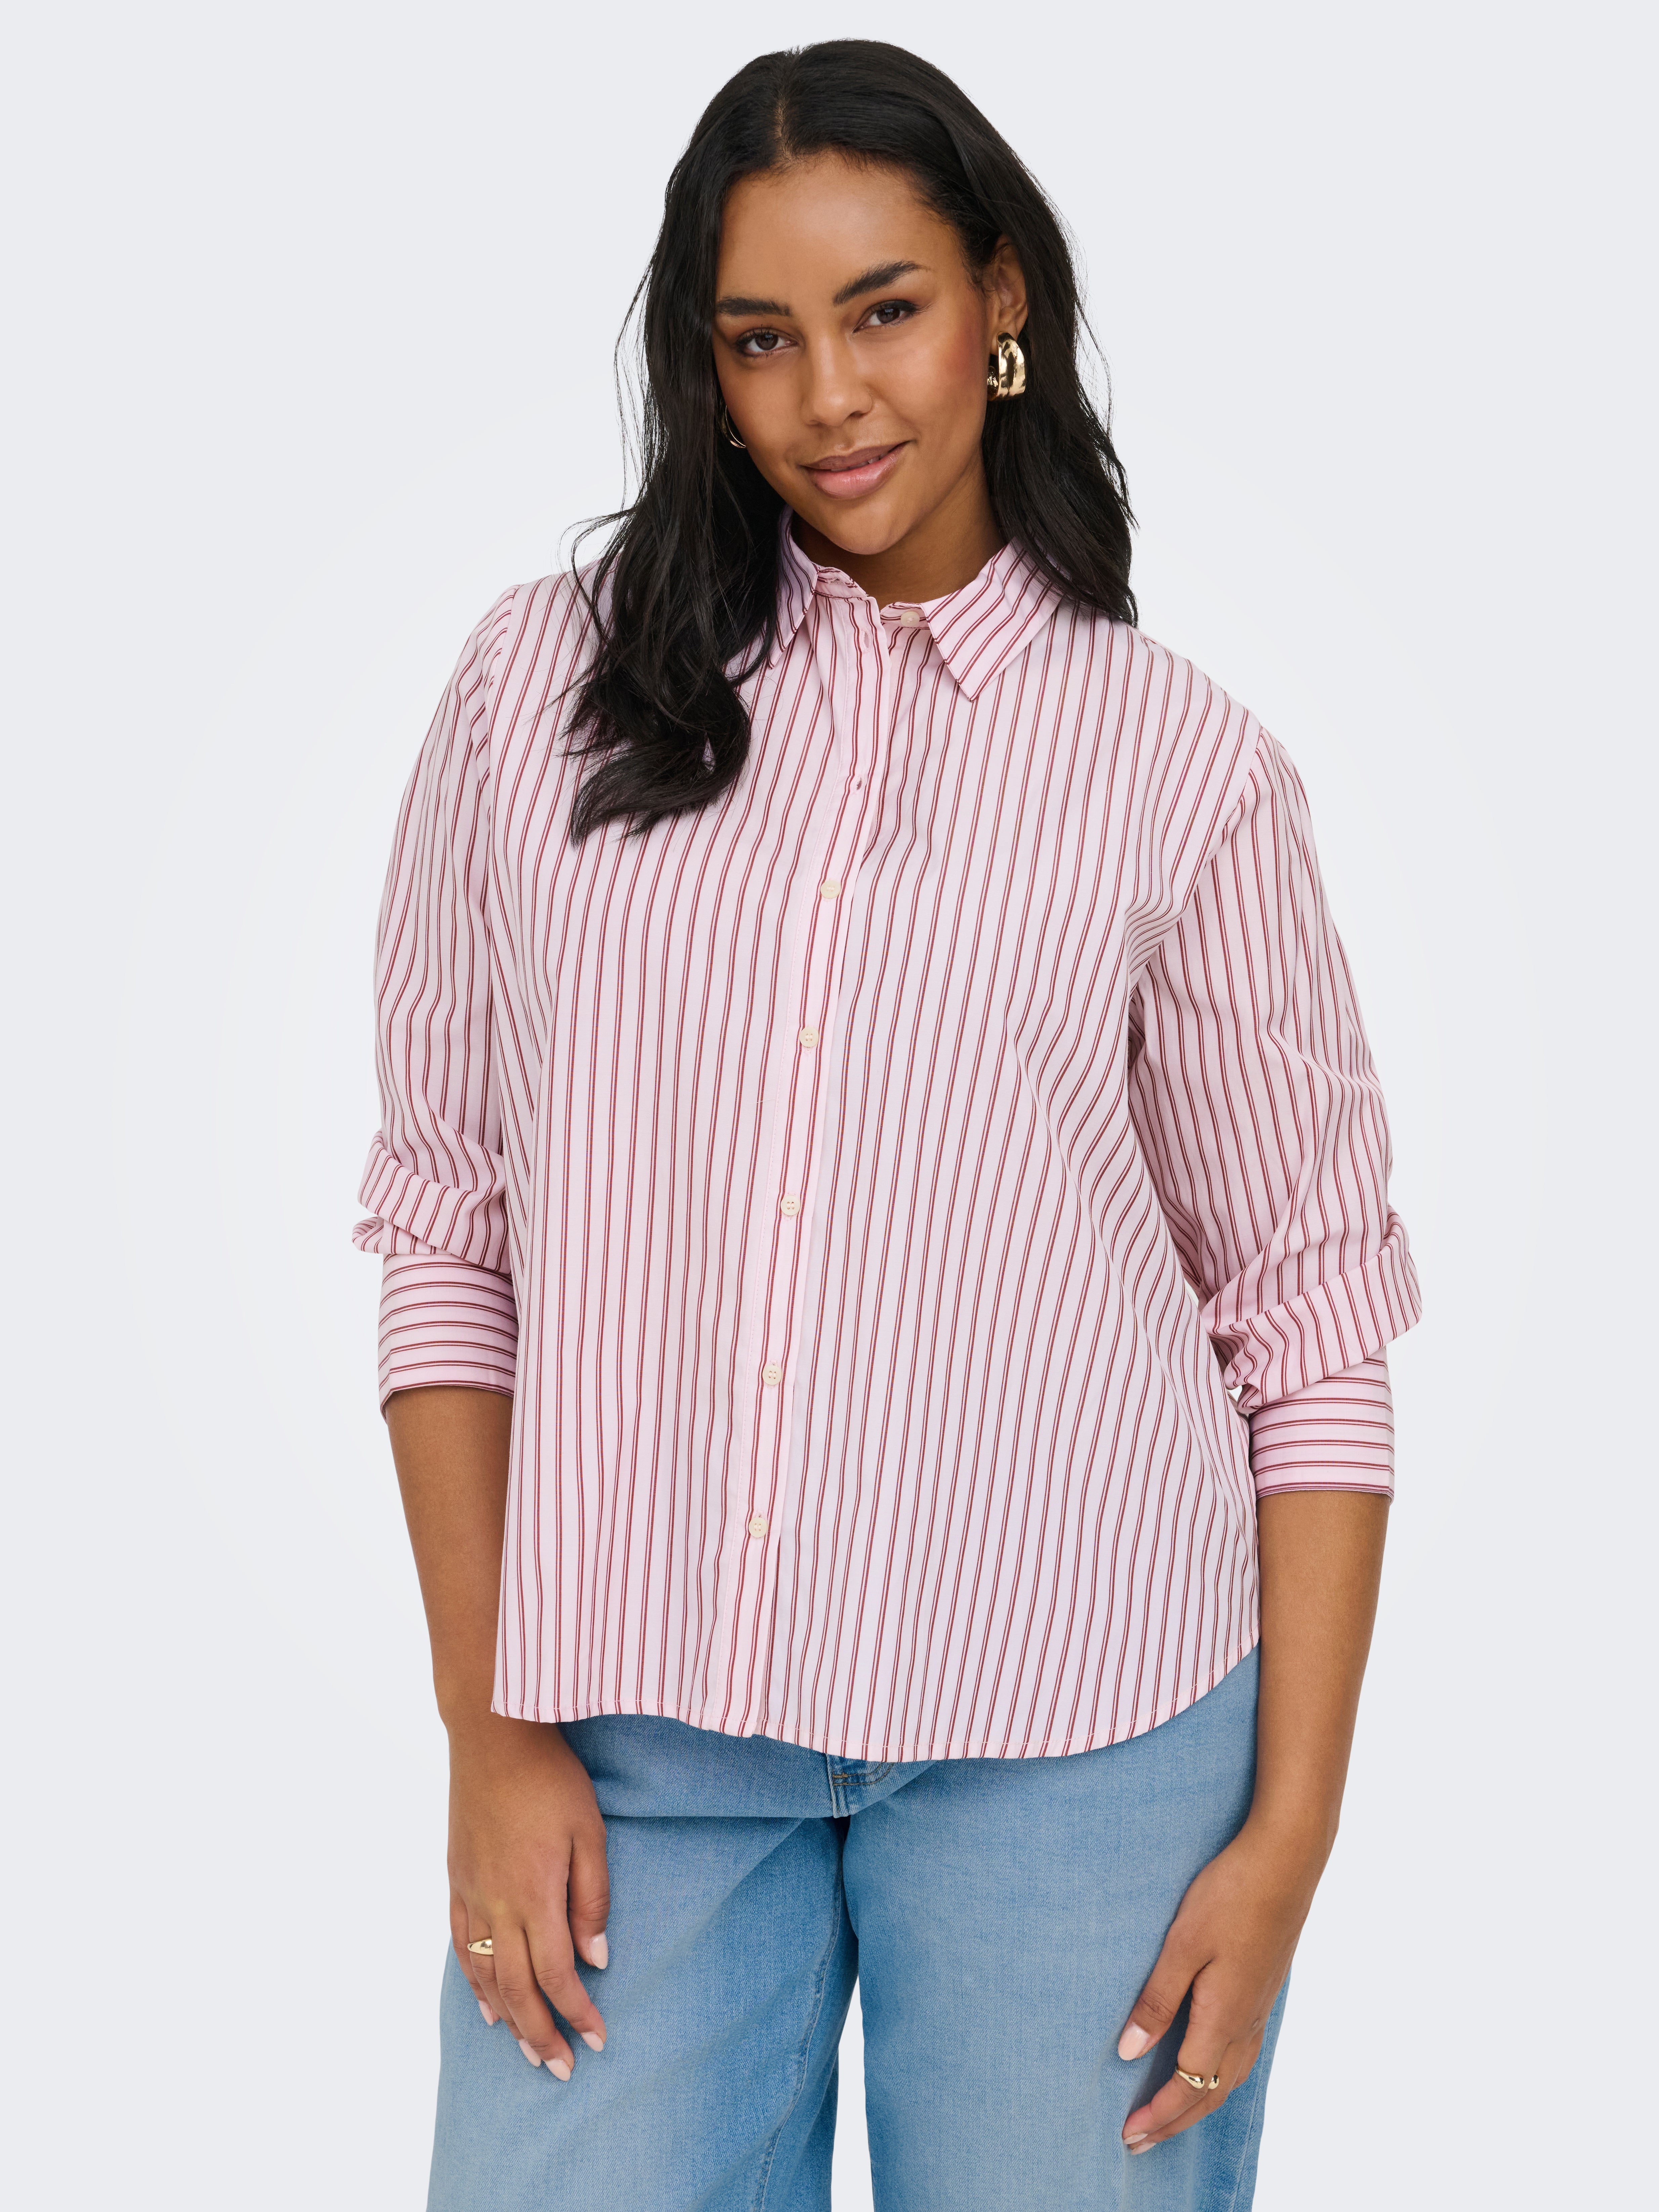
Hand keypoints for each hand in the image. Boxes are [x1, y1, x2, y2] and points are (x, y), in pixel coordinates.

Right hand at [446, 1714, 610, 2077]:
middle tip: (562, 2069)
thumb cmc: (549, 1778)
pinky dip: (475, 1982)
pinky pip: (462, 1946)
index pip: (556, 1975)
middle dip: (541, 2034)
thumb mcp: (589, 1831)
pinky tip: (487, 2004)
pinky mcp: (456, 1880)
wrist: (492, 1734)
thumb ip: (592, 1898)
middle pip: (517, 1989)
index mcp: (533, 1895)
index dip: (577, 2013)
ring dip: (508, 2019)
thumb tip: (595, 1958)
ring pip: (486, 1976)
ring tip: (528, 2051)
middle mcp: (496, 1905)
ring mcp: (470, 1894)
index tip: (598, 2039)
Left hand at [1116, 1815, 1323, 2152]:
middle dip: (1174, 2122)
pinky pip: (1243, 2054)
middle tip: (1140, 2143)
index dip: (1158, 2114)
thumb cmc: (1230, 1895)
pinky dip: (1222, 2078)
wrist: (1285, 1862)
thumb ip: (1156, 2000)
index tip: (1128, 2135)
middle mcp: (1246, 2022)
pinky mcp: (1264, 1989)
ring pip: (1231, 2077)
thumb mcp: (1182, 1944)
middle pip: (1211, 2092)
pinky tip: (1212, 2070)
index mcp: (1223, 2016)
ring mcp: (1260, 2007)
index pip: (1188, 2085)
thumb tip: (1128, 2052)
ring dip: (1198, 2104)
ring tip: (1171, 2118)